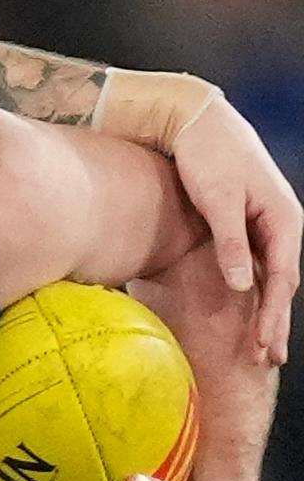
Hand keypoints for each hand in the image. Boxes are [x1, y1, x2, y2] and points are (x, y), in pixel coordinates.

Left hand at [171, 96, 301, 364]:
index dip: (271, 315)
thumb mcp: (219, 199)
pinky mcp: (243, 221)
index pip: (281, 280)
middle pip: (280, 283)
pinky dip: (250, 288)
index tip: (262, 347)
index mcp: (283, 219)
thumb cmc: (207, 155)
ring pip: (267, 275)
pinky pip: (253, 263)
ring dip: (264, 309)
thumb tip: (241, 287)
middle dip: (274, 322)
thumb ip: (230, 242)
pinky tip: (243, 308)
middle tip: (267, 361)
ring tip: (259, 344)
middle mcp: (280, 223)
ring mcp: (264, 223)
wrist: (197, 119)